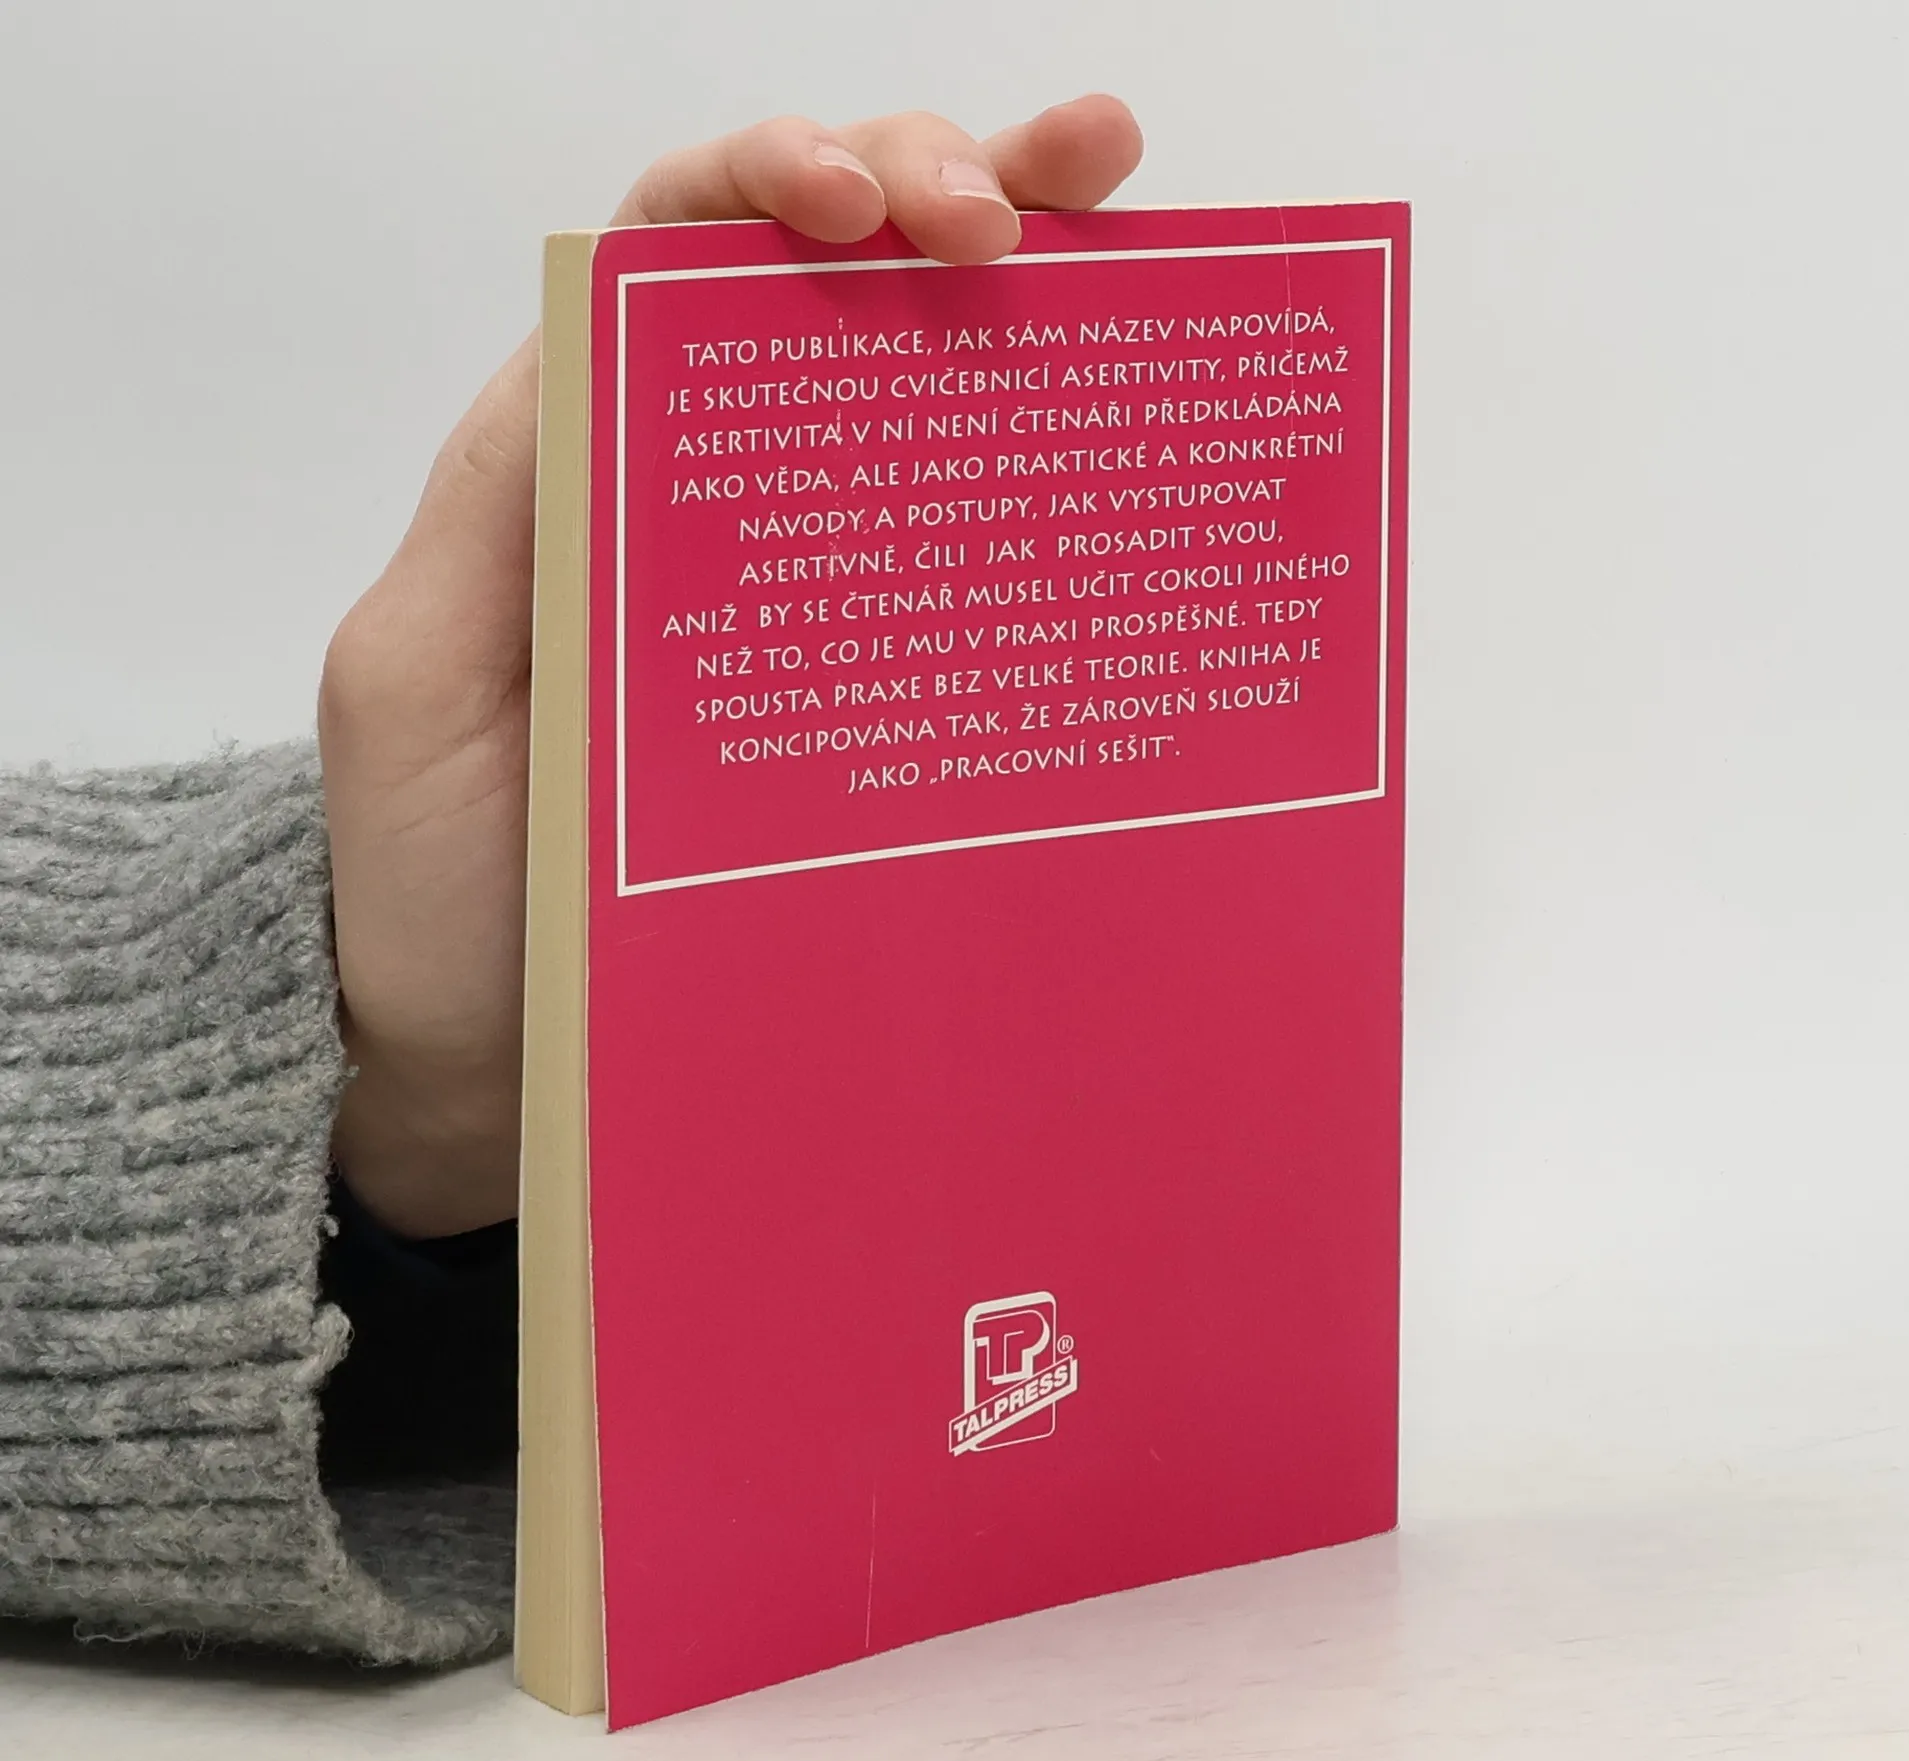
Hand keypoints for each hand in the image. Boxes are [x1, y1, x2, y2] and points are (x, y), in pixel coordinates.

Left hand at [318, 96, 1144, 1237]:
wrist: (496, 1068)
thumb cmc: (435, 890)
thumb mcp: (418, 684)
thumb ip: (503, 519)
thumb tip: (614, 350)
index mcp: (582, 464)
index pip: (678, 254)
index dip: (773, 181)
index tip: (866, 207)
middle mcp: (708, 499)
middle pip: (828, 284)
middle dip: (933, 186)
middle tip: (1034, 201)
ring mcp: (811, 591)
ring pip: (919, 386)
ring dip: (1023, 268)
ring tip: (1120, 202)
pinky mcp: (878, 692)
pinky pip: (966, 554)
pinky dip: (1044, 458)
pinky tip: (1128, 405)